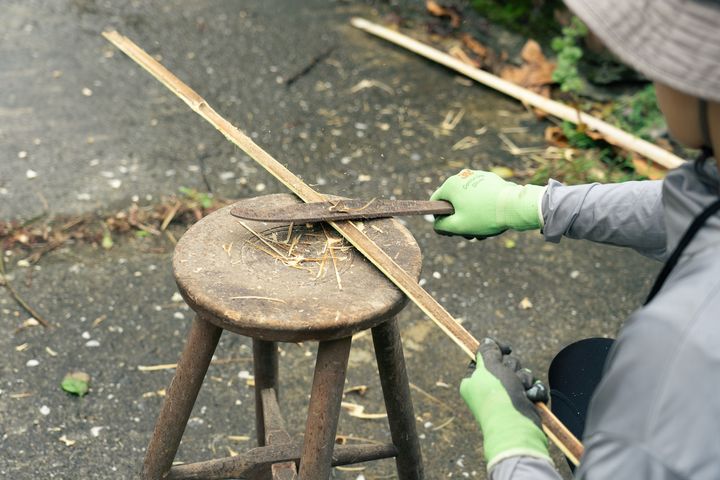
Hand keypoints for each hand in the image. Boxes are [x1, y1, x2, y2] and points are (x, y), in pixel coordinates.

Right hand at [430, 169, 545, 237]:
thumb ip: (441, 226)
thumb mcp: (458, 226)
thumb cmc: (484, 216)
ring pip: (468, 200)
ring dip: (471, 216)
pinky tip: (491, 219)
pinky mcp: (491, 179)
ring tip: (482, 230)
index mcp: (451, 185)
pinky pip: (480, 195)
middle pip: (453, 202)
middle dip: (459, 219)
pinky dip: (482, 207)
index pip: (436, 202)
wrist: (514, 206)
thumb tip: (437, 224)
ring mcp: (478, 176)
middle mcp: (462, 176)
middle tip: (469, 234)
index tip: (450, 229)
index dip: (439, 218)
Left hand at [460, 338, 551, 470]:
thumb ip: (488, 351)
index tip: (506, 349)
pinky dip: (535, 392)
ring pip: (522, 374)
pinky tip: (532, 399)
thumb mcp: (490, 367)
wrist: (517, 427)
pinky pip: (533, 388)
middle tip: (511, 379)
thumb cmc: (498, 395)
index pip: (484, 358)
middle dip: (513, 369)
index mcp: (474, 381)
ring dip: (525, 380)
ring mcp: (507, 398)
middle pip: (506, 364)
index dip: (496, 352)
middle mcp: (489, 389)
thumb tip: (486, 341)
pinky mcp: (524, 405)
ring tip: (522, 392)